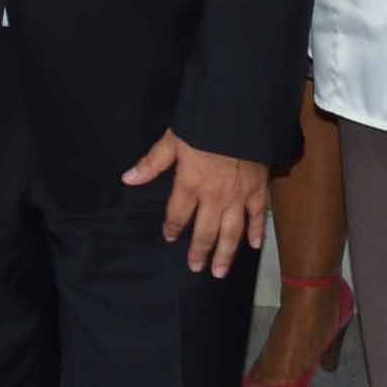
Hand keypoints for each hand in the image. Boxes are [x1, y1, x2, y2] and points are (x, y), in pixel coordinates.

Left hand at [123, 130, 267, 275]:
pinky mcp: (258, 189)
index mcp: (190, 184)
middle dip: (199, 251)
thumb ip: (152, 163)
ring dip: (225, 253)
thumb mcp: (173, 139)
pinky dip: (257, 231)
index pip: (177, 215)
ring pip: (231, 232)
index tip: (170, 237)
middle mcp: (213, 198)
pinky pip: (258, 216)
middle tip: (196, 268)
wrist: (240, 115)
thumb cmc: (204, 124)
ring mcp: (238, 197)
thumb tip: (127, 179)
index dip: (172, 228)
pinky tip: (255, 246)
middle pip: (205, 232)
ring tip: (219, 272)